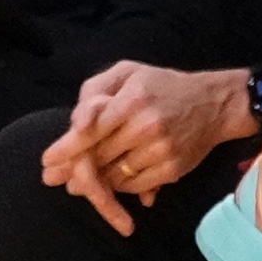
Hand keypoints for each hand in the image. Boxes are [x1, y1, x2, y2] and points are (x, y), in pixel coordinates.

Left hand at [40, 58, 256, 228]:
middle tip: (54, 178)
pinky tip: (111, 183)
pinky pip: (135, 187)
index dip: (67, 147)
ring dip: (95, 182)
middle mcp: (146, 126)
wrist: (214, 104)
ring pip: (115, 176)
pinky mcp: (172, 170)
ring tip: (79, 184)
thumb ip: (96, 90)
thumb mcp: (128, 72)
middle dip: (74, 169)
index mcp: (132, 99)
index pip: (91, 128)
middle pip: (99, 156)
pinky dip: (120, 188)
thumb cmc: (162, 85)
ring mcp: (161, 150)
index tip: (47, 160)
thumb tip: (75, 123)